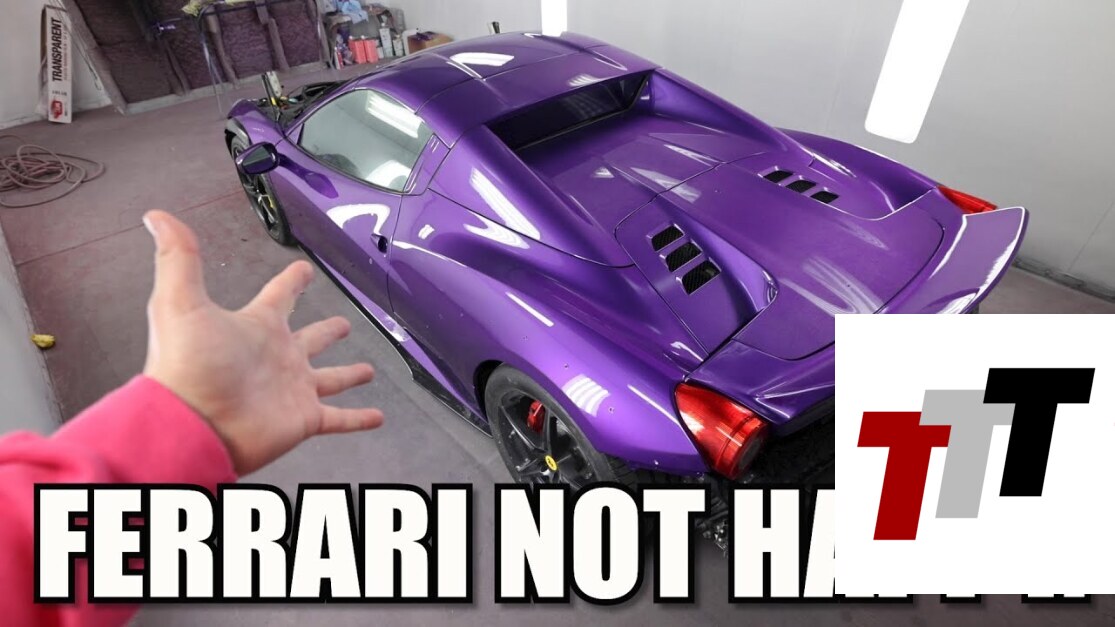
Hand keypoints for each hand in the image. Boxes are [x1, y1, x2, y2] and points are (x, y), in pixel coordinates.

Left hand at [141, 210, 383, 473]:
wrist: (192, 424)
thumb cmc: (185, 366)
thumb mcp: (182, 302)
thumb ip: (179, 258)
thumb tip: (158, 216)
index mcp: (257, 328)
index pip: (280, 296)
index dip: (293, 281)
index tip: (304, 270)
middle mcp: (278, 357)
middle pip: (310, 339)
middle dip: (327, 332)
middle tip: (343, 324)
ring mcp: (292, 389)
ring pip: (329, 379)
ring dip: (348, 375)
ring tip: (367, 371)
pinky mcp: (303, 418)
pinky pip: (338, 418)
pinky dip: (358, 419)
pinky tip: (377, 417)